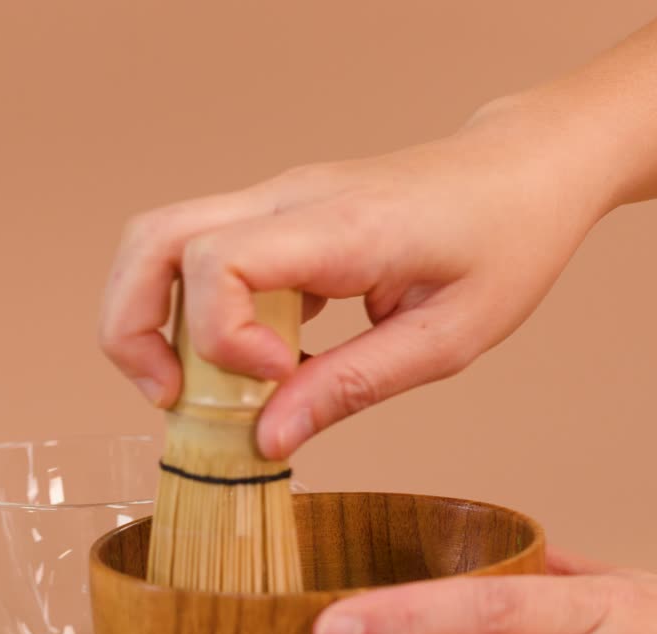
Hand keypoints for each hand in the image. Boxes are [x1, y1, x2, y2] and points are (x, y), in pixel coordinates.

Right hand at [98, 103, 617, 459]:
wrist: (525, 170)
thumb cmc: (506, 244)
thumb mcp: (450, 337)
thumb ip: (354, 386)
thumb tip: (267, 440)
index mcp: (340, 225)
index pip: (218, 258)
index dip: (220, 335)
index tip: (273, 379)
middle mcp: (288, 199)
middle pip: (152, 238)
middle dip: (130, 326)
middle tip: (166, 397)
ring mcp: (275, 200)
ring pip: (158, 239)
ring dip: (147, 316)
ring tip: (186, 387)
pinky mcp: (276, 216)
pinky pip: (198, 253)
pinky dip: (191, 312)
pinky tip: (246, 362)